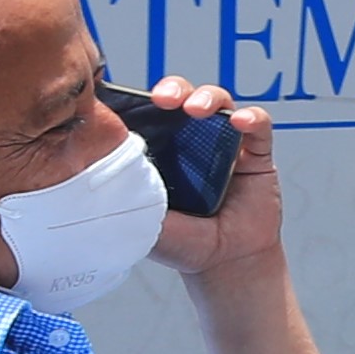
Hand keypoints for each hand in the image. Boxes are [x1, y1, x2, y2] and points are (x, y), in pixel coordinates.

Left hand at [141, 77, 288, 287]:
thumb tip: (96, 175)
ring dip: (207, 97)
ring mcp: (225, 143)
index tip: (129, 101)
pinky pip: (259, 125)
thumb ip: (127, 195)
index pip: (149, 112)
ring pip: (218, 102)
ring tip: (198, 109)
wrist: (225, 264)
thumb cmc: (183, 242)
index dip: (139, 100)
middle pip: (183, 98)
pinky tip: (240, 122)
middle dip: (173, 89)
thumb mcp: (145, 218)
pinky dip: (251, 118)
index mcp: (160, 150)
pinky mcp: (256, 154)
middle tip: (163, 99)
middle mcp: (192, 141)